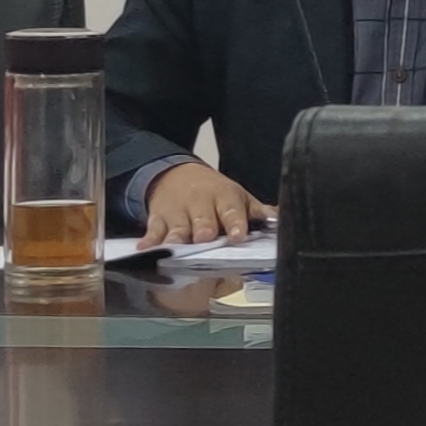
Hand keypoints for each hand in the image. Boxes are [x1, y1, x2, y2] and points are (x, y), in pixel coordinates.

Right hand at [139, 162, 268, 246]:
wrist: (177, 176)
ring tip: (175, 245)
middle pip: (203, 219)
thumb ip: (258, 213)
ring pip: (178, 227)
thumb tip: (281, 222)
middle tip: (205, 238)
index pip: (232, 210)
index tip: (238, 235)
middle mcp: (201, 204)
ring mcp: (178, 212)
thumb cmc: (214, 194)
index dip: (235, 223)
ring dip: (177, 237)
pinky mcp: (159, 219)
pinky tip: (144, 249)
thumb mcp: (237, 198)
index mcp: (225, 198)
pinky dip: (148, 240)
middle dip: (204, 229)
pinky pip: (153, 230)